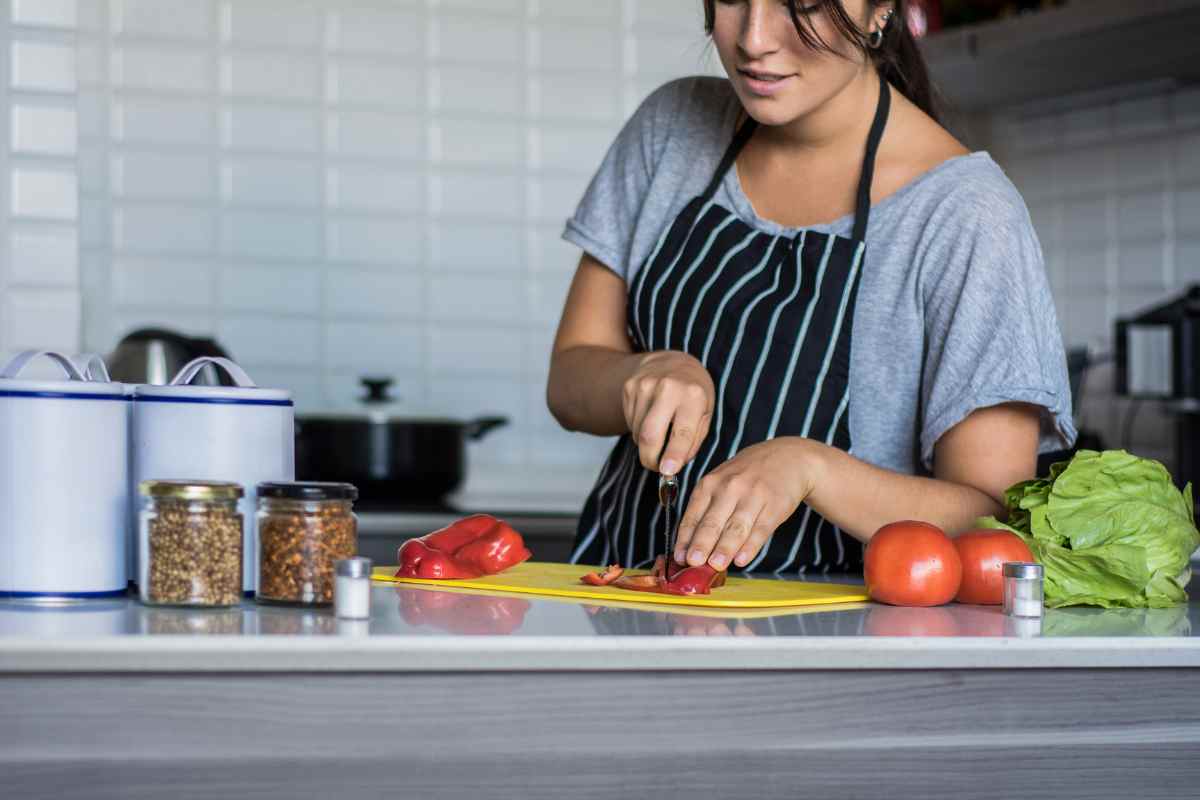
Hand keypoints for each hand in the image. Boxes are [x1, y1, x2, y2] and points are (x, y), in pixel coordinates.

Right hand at [622, 351, 714, 474]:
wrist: (672, 361)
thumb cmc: (694, 394)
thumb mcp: (705, 413)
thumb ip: (693, 441)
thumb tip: (672, 467)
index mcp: (693, 395)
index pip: (681, 432)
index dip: (673, 455)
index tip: (668, 472)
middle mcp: (667, 388)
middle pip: (650, 435)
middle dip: (650, 459)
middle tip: (656, 467)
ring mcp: (644, 385)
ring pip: (638, 432)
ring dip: (646, 444)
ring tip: (659, 435)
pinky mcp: (629, 387)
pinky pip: (630, 422)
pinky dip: (638, 431)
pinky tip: (650, 420)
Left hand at [673, 437, 826, 570]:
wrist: (788, 458)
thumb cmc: (747, 475)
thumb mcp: (721, 482)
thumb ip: (707, 510)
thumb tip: (691, 546)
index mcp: (710, 484)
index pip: (693, 516)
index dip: (685, 539)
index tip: (679, 558)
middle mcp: (730, 488)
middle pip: (712, 521)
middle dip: (701, 544)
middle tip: (693, 562)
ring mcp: (753, 496)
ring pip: (736, 527)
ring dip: (725, 548)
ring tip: (716, 565)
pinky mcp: (775, 506)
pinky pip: (761, 530)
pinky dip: (751, 546)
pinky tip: (742, 560)